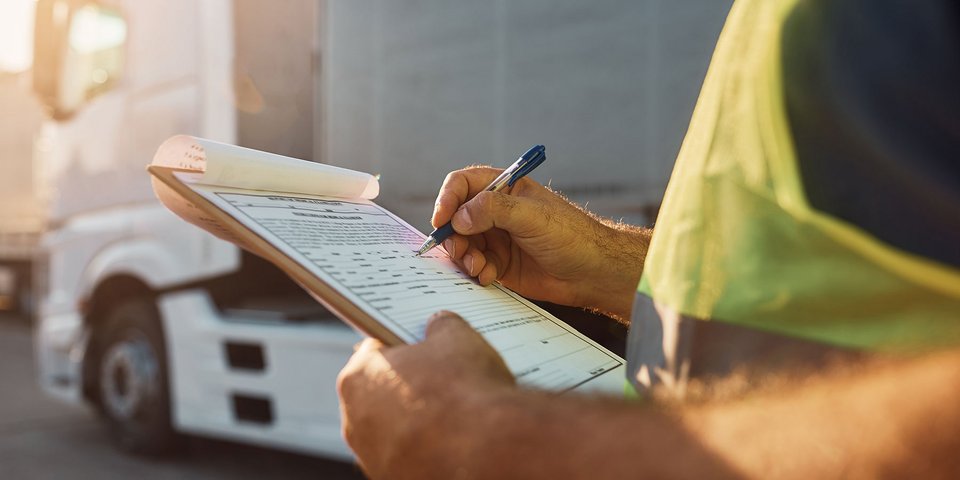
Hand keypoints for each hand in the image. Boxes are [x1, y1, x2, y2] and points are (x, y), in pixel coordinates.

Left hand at [337, 311, 514, 478]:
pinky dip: (427, 448)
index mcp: (358, 378)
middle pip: (382, 391)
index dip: (402, 344)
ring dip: (417, 420)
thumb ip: (442, 326)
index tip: (419, 344)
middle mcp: (355, 422)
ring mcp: (374, 457)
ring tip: (454, 411)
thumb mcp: (457, 338)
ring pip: (394, 429)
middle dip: (408, 383)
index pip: (375, 350)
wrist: (486, 453)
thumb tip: (442, 324)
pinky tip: (455, 439)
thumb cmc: (464, 394)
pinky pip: (410, 456)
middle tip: (442, 376)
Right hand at [433, 167, 648, 318]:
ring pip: (462, 244)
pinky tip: (489, 277)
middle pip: (456, 218)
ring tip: (479, 267)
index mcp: (504, 189)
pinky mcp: (498, 264)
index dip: (448, 199)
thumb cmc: (571, 236)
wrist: (593, 273)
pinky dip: (475, 272)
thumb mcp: (533, 216)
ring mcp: (496, 238)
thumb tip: (459, 217)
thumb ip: (494, 211)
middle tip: (460, 251)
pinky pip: (473, 266)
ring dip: (464, 256)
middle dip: (453, 236)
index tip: (442, 220)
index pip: (463, 185)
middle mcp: (495, 212)